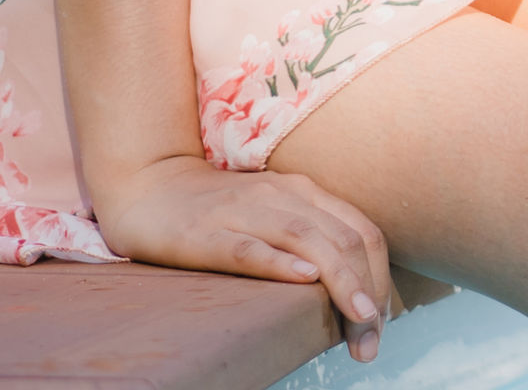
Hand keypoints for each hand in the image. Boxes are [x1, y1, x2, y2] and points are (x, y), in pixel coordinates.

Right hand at [94, 154, 396, 362]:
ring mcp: (243, 211)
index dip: (380, 278)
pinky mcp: (205, 233)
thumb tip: (353, 292)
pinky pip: (248, 246)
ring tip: (359, 319)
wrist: (147, 186)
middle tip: (370, 340)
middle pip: (343, 239)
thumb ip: (312, 238)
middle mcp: (281, 195)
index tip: (378, 322)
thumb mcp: (274, 215)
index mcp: (304, 193)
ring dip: (341, 283)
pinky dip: (280, 262)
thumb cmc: (218, 211)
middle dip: (367, 292)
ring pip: (307, 240)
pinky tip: (305, 280)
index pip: (361, 232)